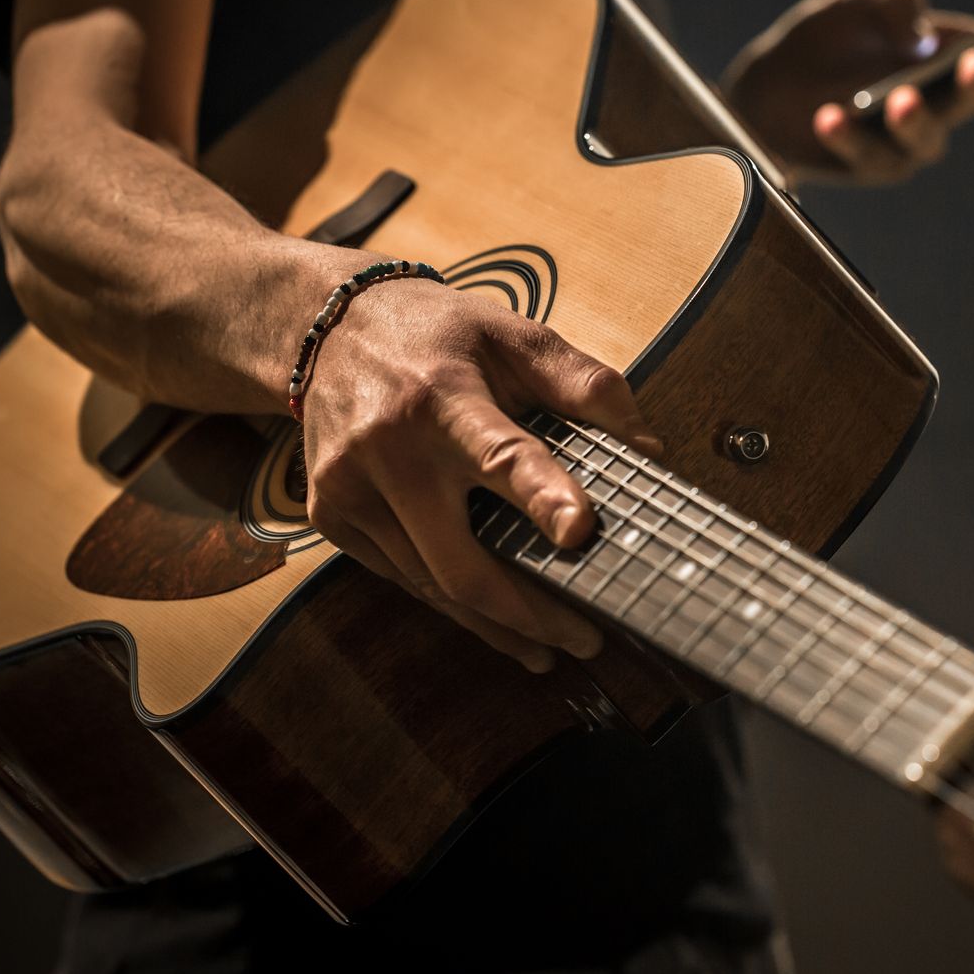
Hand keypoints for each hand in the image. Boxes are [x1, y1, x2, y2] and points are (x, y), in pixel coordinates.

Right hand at [300, 274, 661, 672]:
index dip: (541, 495)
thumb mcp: (516, 334)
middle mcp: (388, 449)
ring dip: (493, 625)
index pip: (499, 453)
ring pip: (429, 584)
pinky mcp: (329, 515)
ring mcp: (349, 489)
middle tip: (586, 640)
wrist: (324, 326)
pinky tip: (492, 618)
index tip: (581, 532)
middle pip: (459, 559)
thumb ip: (586, 386)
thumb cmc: (439, 334)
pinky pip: (401, 576)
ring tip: (549, 647)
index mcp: (443, 397)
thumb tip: (649, 450)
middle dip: (528, 612)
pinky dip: (449, 602)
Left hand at [723, 0, 973, 185]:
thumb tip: (918, 29)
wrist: (768, 86)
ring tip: (901, 97)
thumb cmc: (827, 39)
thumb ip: (891, 1)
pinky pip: (867, 155)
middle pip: (973, 99)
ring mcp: (909, 139)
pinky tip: (830, 115)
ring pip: (927, 139)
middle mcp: (942, 101)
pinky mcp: (871, 165)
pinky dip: (848, 135)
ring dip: (917, 120)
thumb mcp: (854, 2)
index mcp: (954, 54)